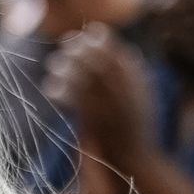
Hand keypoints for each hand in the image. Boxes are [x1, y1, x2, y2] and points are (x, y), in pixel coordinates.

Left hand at [42, 24, 151, 163]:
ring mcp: (111, 107)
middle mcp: (126, 93)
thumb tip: (128, 50)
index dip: (102, 41)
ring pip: (86, 79)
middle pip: (101, 62)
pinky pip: (76, 102)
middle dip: (82, 49)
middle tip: (67, 43)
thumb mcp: (143, 98)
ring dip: (68, 68)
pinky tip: (50, 88)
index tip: (89, 33)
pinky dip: (62, 92)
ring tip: (54, 64)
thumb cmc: (137, 128)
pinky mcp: (97, 122)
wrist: (136, 159)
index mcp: (139, 85)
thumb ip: (135, 75)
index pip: (119, 54)